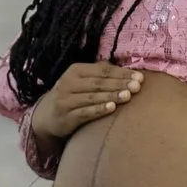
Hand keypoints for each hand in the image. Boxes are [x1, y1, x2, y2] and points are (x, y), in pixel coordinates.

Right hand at [28, 62, 143, 139]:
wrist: (46, 115)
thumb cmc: (72, 95)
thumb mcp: (81, 80)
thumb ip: (100, 74)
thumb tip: (126, 70)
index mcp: (75, 70)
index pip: (103, 70)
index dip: (122, 73)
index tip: (140, 77)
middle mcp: (69, 83)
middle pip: (99, 83)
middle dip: (120, 84)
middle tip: (137, 86)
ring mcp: (66, 100)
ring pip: (92, 97)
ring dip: (111, 96)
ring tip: (128, 96)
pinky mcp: (66, 117)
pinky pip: (85, 113)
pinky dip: (98, 110)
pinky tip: (112, 109)